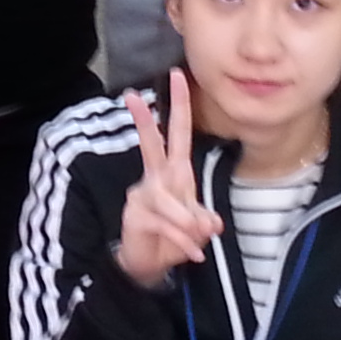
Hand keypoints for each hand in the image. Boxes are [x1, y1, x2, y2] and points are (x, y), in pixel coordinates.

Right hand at [114, 70, 222, 288]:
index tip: (177, 75)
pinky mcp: (135, 215)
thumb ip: (201, 219)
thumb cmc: (173, 236)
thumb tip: (210, 222)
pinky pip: (166, 225)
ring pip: (170, 202)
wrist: (148, 264)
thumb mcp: (195, 226)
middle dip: (144, 121)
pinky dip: (183, 242)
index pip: (177, 133)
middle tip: (130, 94)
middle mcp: (155, 178)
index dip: (179, 105)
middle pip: (151, 145)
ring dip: (188, 224)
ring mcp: (142, 195)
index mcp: (173, 172)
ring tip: (199, 240)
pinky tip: (193, 254)